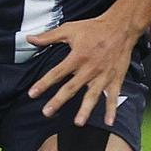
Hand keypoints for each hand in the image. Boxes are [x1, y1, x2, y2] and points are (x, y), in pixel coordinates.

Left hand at [26, 14, 141, 126]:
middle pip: (71, 88)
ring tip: (78, 123)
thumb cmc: (93, 28)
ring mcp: (103, 76)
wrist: (121, 27)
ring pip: (92, 96)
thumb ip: (48, 36)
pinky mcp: (115, 79)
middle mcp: (89, 69)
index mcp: (77, 57)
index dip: (43, 84)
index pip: (56, 73)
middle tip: (47, 112)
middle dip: (58, 101)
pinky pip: (114, 96)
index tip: (32, 94)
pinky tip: (109, 122)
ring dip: (85, 110)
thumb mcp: (69, 29)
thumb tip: (29, 39)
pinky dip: (112, 109)